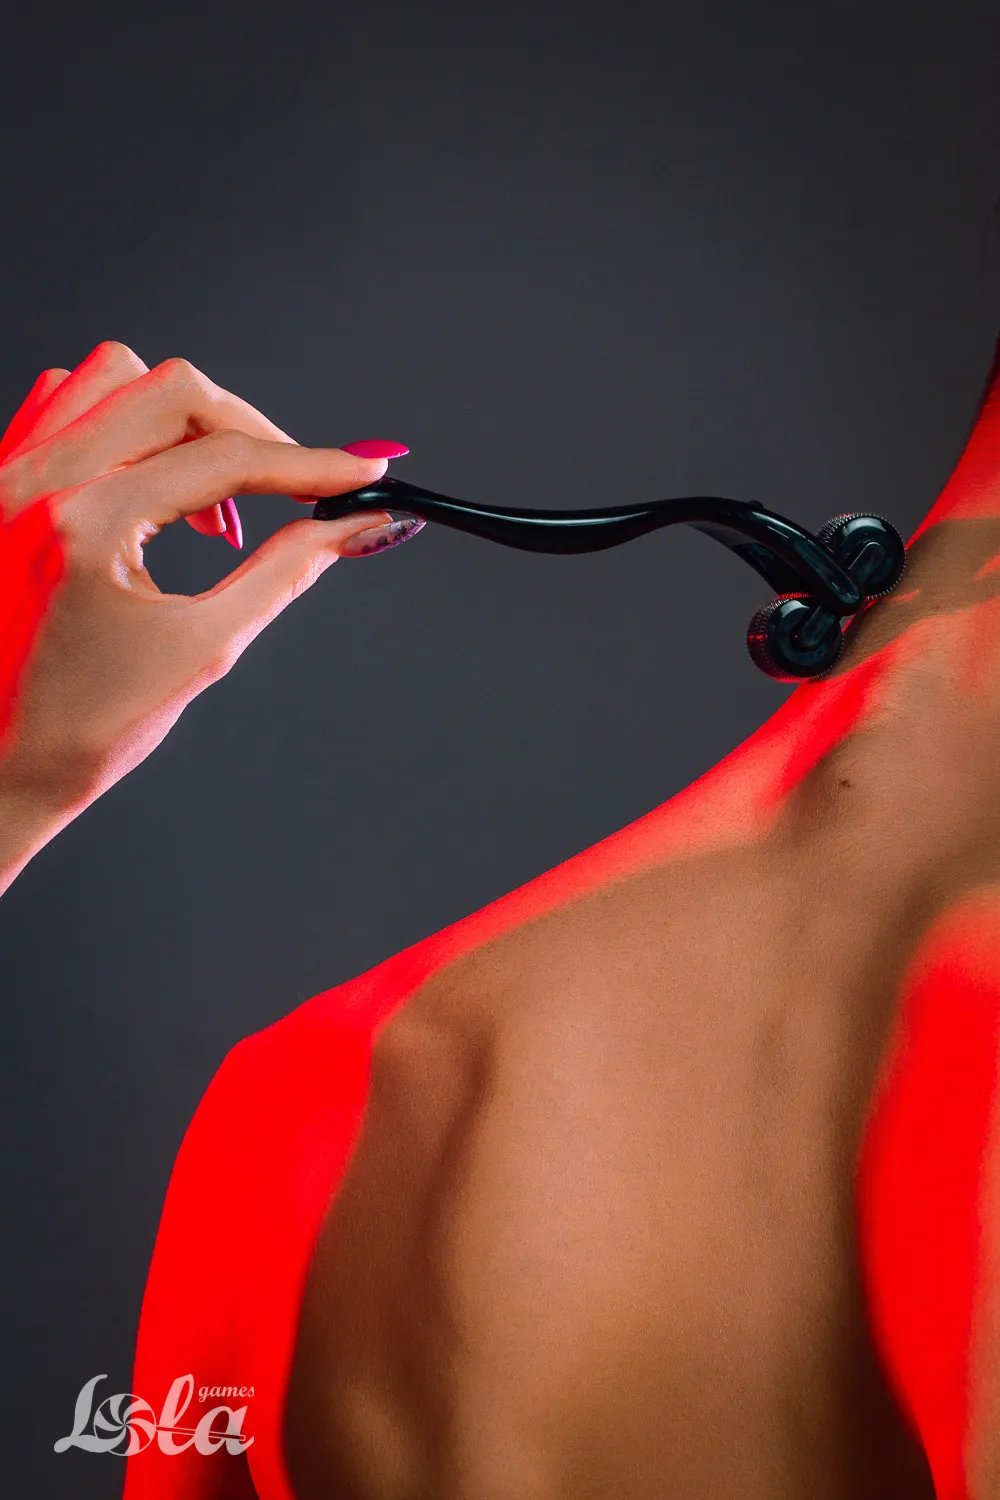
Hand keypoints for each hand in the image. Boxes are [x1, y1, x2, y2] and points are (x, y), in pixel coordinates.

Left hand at [0, 342, 416, 887]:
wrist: (3, 765)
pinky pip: (65, 400)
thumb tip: (358, 525)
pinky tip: (152, 480)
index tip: (366, 469)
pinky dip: (123, 420)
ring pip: (117, 377)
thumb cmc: (89, 728)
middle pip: (176, 393)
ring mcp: (8, 475)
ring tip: (213, 495)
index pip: (223, 461)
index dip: (310, 464)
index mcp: (86, 527)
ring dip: (184, 419)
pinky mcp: (1, 481)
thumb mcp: (204, 648)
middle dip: (253, 432)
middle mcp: (37, 483)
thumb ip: (286, 571)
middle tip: (297, 484)